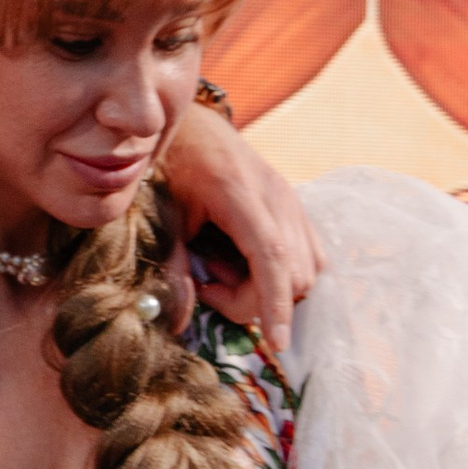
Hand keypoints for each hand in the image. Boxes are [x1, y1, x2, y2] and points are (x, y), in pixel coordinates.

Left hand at [158, 107, 318, 362]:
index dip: (276, 303)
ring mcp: (290, 198)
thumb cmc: (166, 166)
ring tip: (220, 268)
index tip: (278, 343)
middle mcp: (276, 194)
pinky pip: (307, 253)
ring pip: (308, 267)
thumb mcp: (159, 216)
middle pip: (295, 271)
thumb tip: (179, 322)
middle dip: (256, 298)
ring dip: (269, 286)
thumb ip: (172, 267)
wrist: (188, 124)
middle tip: (208, 283)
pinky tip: (239, 260)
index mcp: (239, 192)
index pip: (273, 257)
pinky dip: (280, 272)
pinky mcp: (294, 205)